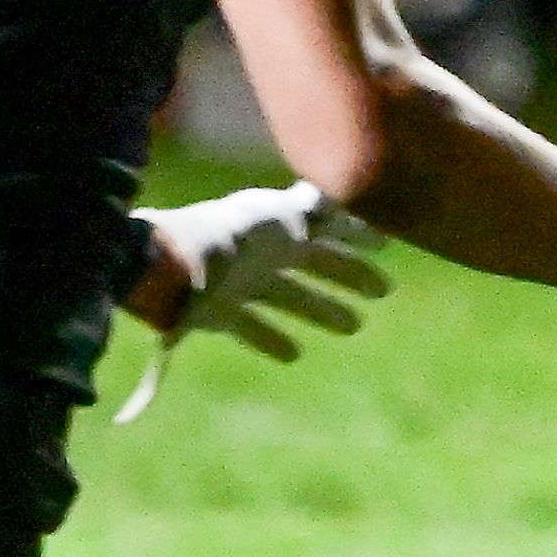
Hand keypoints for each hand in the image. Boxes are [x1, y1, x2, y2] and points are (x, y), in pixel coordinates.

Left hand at [114, 182, 392, 424]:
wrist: (170, 268)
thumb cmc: (230, 239)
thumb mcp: (280, 217)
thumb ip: (314, 209)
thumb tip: (337, 201)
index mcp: (279, 225)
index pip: (329, 226)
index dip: (359, 233)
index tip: (387, 244)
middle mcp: (262, 252)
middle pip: (316, 263)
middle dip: (350, 275)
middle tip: (383, 291)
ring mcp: (241, 282)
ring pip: (292, 297)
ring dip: (323, 310)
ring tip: (354, 327)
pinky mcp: (219, 313)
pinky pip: (250, 328)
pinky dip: (270, 340)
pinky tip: (292, 355)